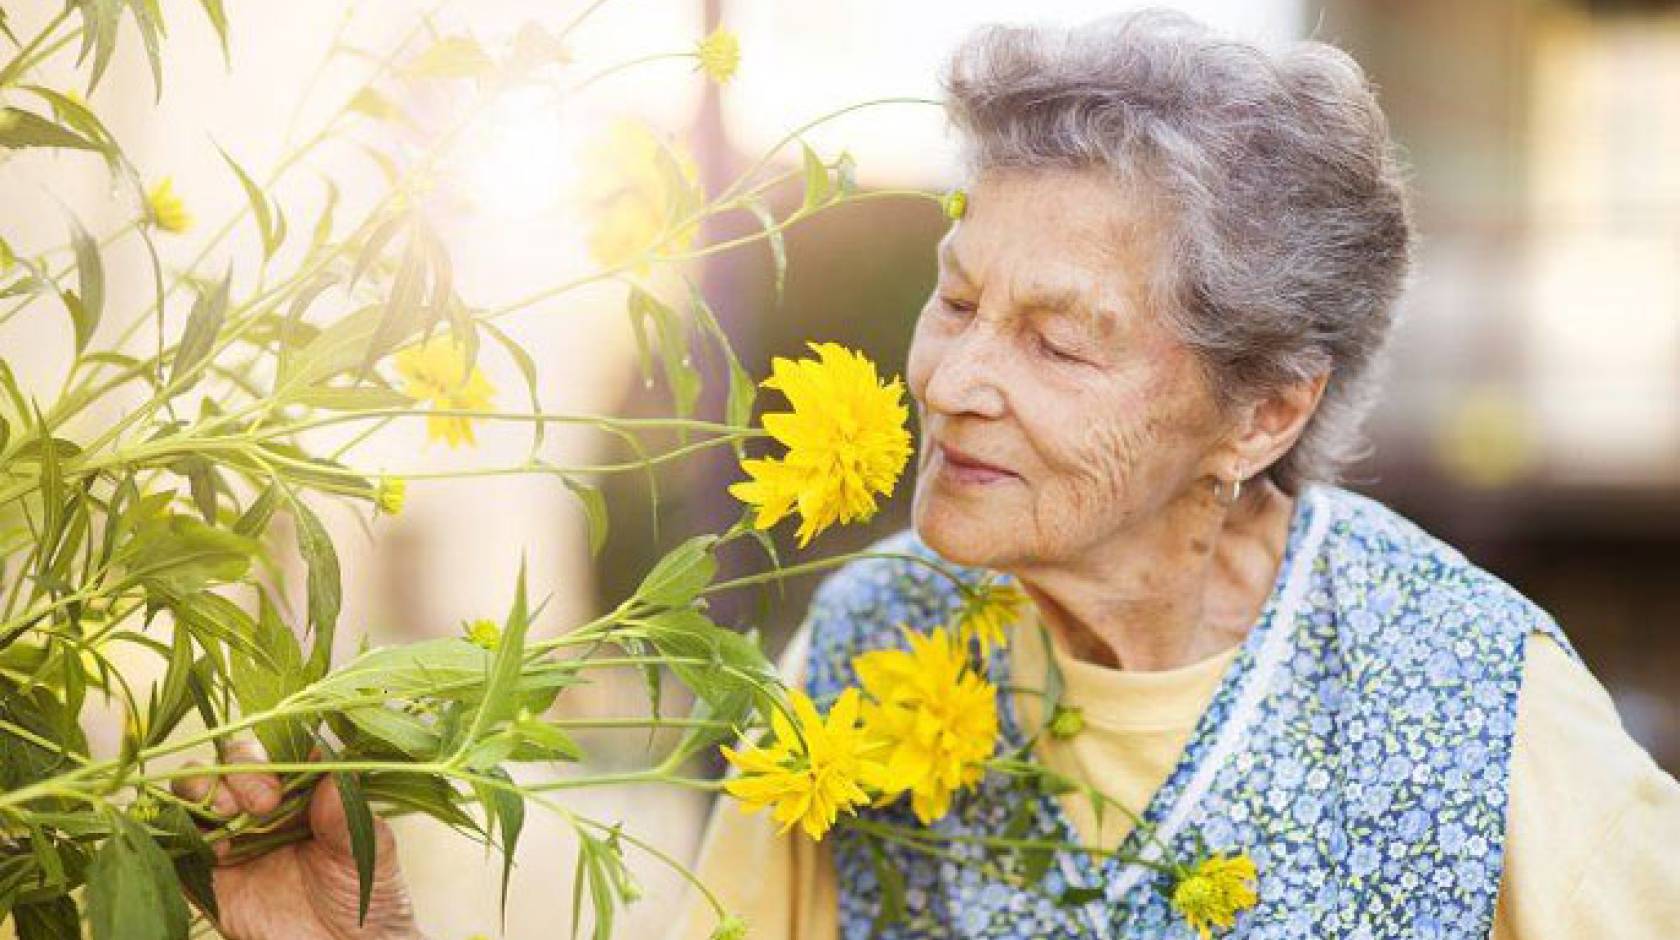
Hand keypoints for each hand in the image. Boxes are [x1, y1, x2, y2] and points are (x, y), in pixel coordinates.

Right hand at [170, 738, 425, 939]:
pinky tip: (212, 849)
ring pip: (193, 791)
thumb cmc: (366, 897)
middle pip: (228, 762)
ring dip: (201, 792)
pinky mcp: (206, 875)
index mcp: (304, 790)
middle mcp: (263, 806)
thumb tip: (329, 774)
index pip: (277, 747)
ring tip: (227, 818)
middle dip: (237, 772)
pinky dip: (178, 834)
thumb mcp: (369, 852)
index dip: (272, 755)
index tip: (280, 786)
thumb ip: (347, 814)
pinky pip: (174, 843)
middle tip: (262, 805)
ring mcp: (231, 837)